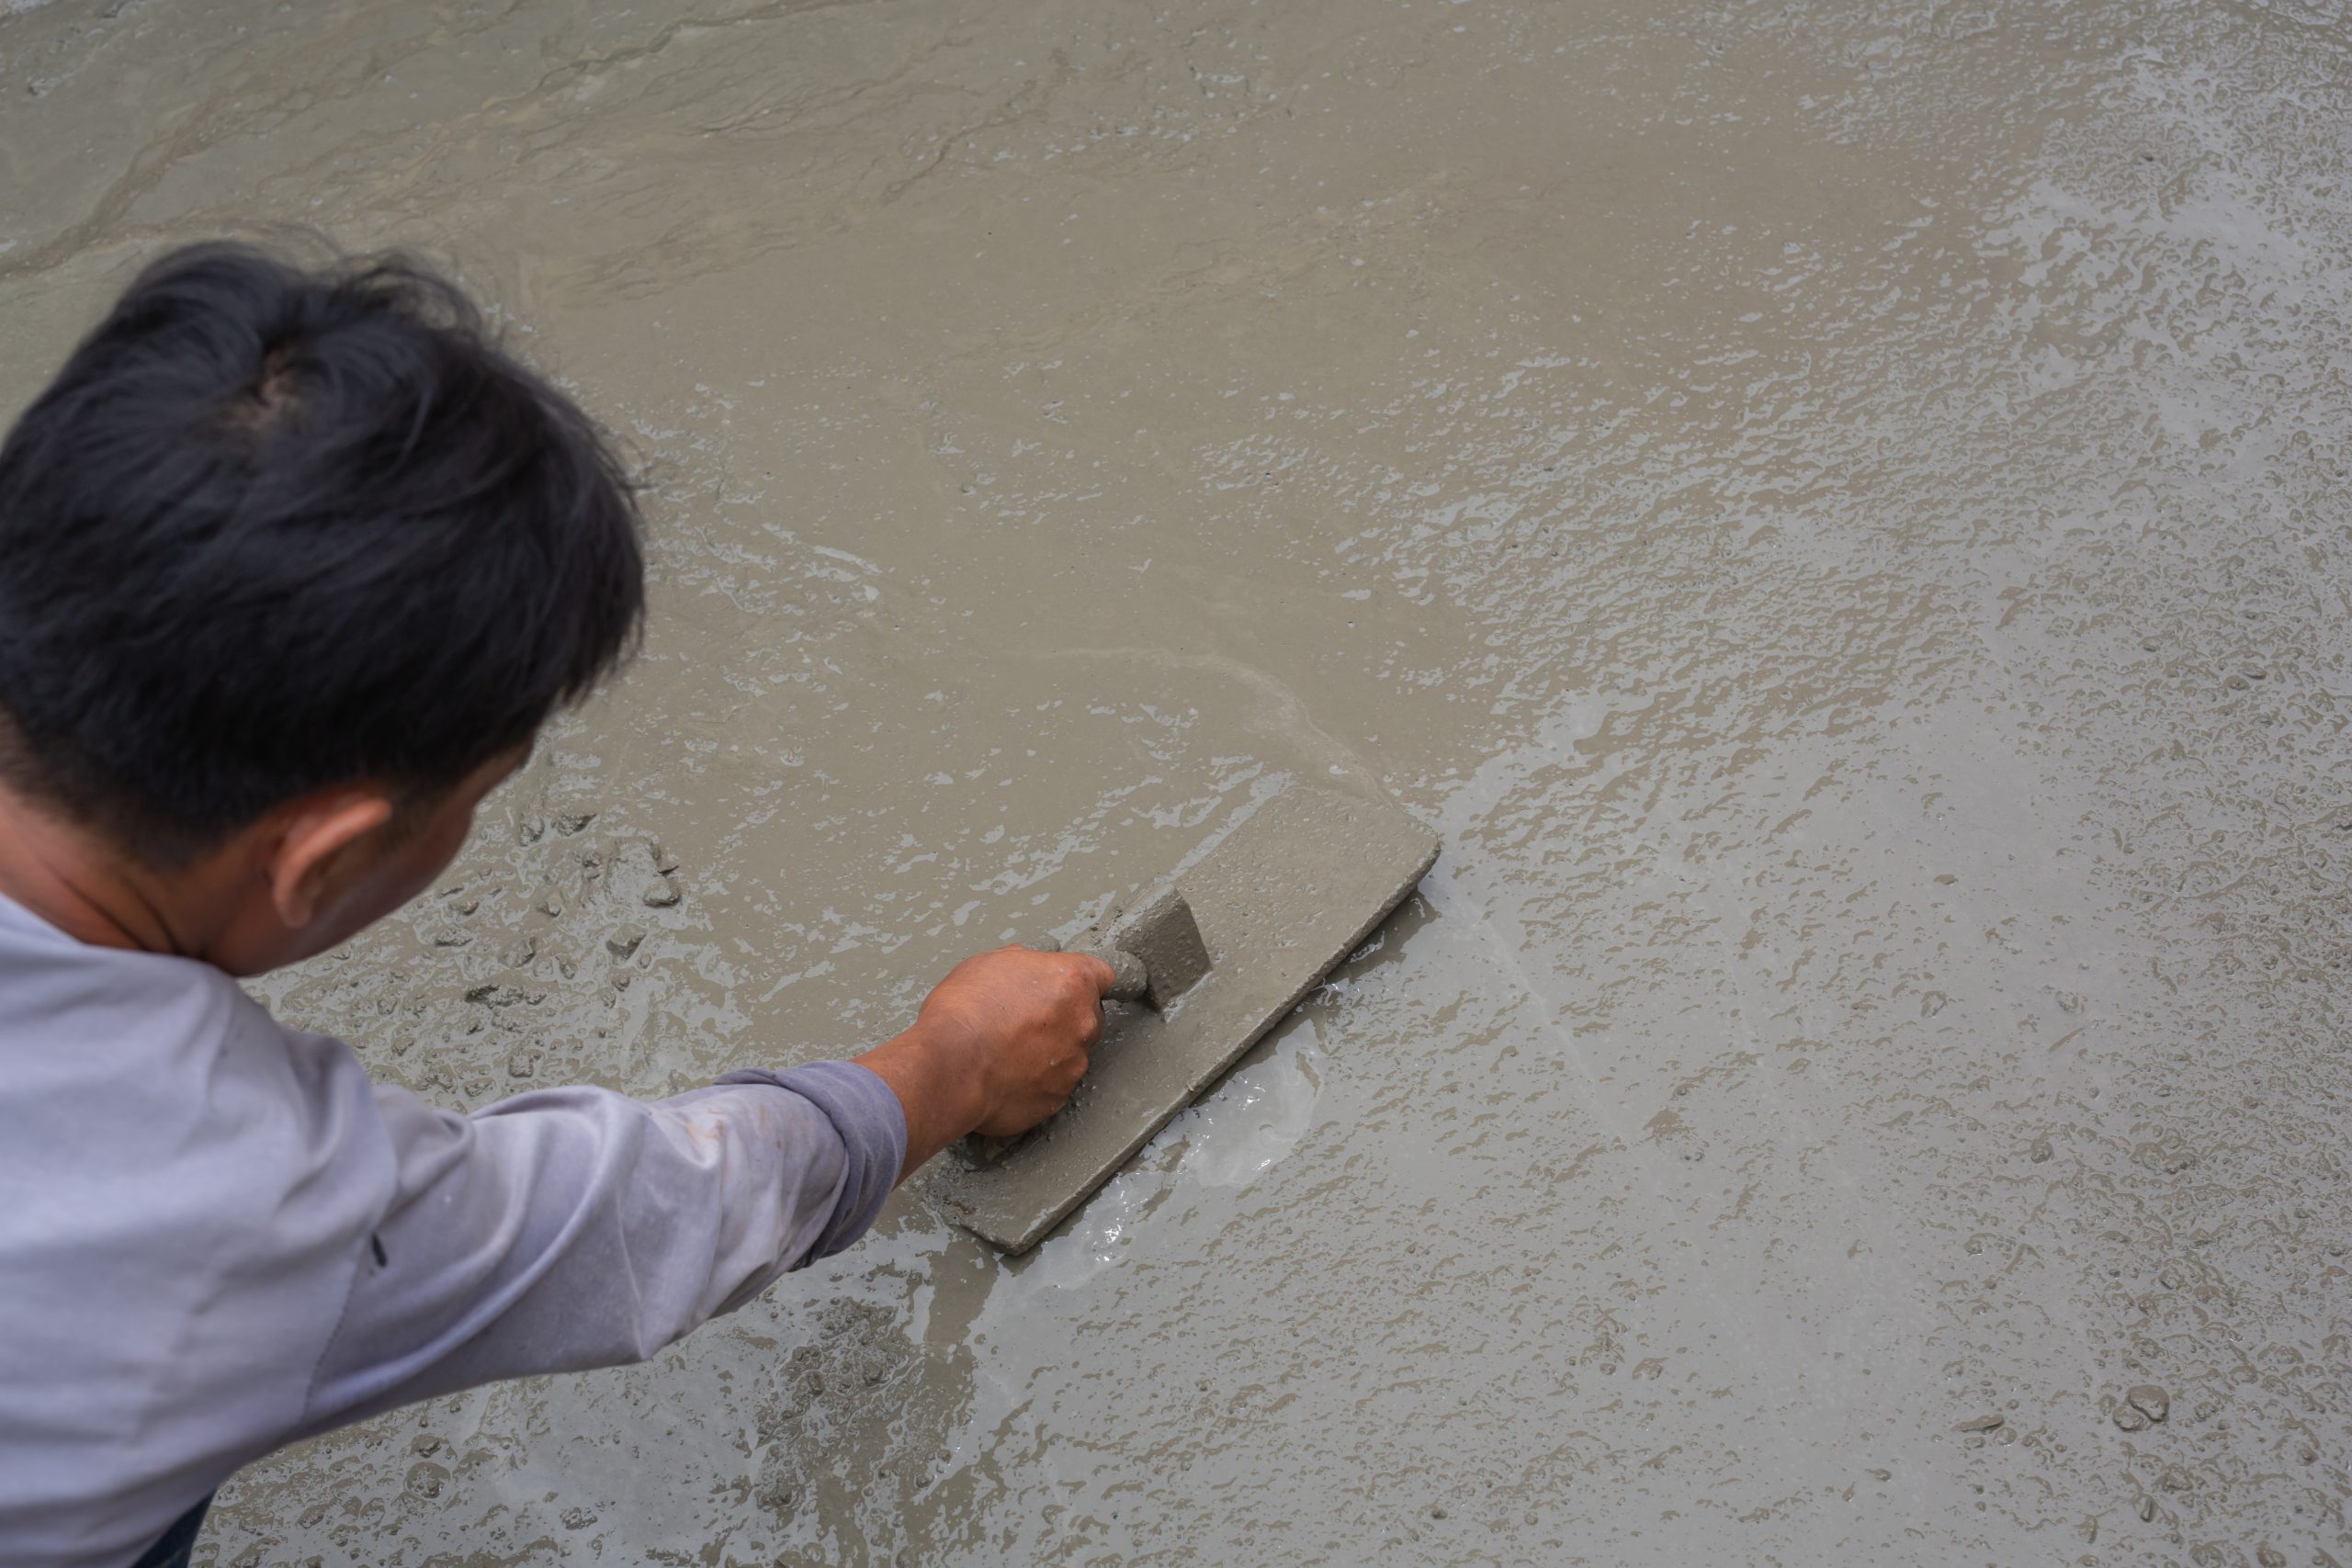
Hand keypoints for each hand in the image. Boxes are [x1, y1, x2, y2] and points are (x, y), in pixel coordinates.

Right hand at [855, 945, 1114, 1176]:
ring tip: (1009, 1052)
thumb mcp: (989, 964)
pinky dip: (1035, 1083)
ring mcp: (1073, 1065)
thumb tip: (1022, 969)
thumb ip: (1022, 965)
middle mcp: (1083, 1023)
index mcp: (1073, 981)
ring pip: (1071, 1054)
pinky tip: (1005, 1075)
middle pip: (1088, 1017)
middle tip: (1026, 1020)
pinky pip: (1052, 1086)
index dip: (1083, 981)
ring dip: (1050, 1052)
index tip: (1071, 987)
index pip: (1103, 975)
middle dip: (1064, 1018)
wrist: (950, 1066)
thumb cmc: (965, 1011)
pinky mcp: (1057, 1099)